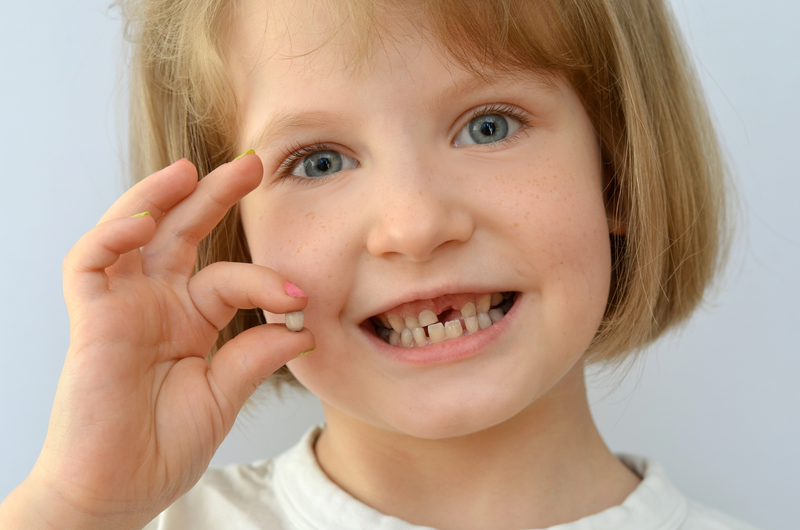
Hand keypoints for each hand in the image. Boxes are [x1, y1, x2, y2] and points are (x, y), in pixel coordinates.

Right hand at [1, 155, 314, 528]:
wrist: (119, 491)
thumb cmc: (164, 445)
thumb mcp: (224, 392)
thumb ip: (257, 354)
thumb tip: (305, 326)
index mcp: (190, 319)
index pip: (228, 277)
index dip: (265, 280)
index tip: (303, 295)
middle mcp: (156, 303)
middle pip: (183, 232)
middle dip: (214, 195)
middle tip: (254, 164)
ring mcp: (122, 306)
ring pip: (133, 233)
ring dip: (159, 197)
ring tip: (192, 170)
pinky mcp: (91, 319)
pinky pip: (91, 262)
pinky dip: (114, 235)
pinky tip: (147, 221)